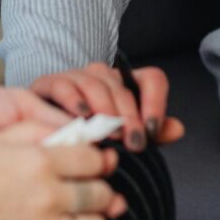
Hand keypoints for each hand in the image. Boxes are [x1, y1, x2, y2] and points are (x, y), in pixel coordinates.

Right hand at [0, 122, 123, 219]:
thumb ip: (37, 131)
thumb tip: (73, 133)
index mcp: (41, 161)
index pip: (94, 159)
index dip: (100, 160)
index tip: (96, 163)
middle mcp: (48, 195)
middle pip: (100, 194)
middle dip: (102, 191)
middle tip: (94, 189)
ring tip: (85, 215)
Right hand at [30, 62, 184, 152]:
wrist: (42, 136)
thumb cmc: (87, 138)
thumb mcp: (123, 138)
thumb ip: (152, 133)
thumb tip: (178, 129)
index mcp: (126, 86)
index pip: (152, 79)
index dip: (156, 102)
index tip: (152, 130)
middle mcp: (102, 76)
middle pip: (122, 86)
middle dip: (130, 116)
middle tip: (133, 143)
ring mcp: (75, 77)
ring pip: (95, 82)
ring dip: (105, 108)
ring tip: (108, 133)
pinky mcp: (49, 83)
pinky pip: (63, 85)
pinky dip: (73, 100)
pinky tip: (81, 117)